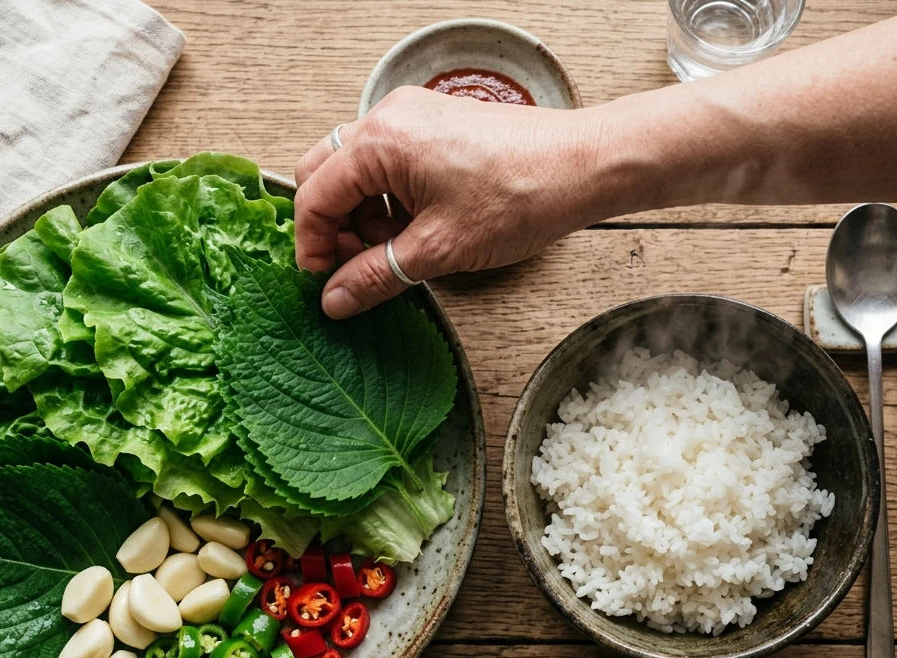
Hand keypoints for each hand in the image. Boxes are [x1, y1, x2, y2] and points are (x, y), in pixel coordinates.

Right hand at [294, 87, 601, 317]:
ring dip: (363, 216)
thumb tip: (335, 301)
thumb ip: (375, 276)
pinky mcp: (437, 127)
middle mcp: (390, 118)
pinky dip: (390, 200)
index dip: (312, 246)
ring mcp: (414, 117)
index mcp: (381, 141)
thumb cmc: (521, 196)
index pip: (314, 195)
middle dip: (333, 226)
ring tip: (397, 252)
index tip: (324, 283)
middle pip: (326, 174)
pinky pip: (390, 164)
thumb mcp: (438, 250)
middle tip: (353, 267)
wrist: (584, 167)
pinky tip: (417, 231)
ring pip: (357, 171)